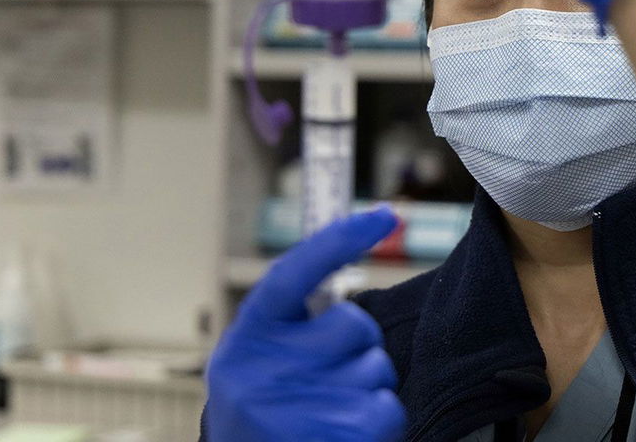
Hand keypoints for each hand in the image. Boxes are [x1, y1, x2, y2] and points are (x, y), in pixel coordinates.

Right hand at [205, 208, 405, 441]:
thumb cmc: (264, 407)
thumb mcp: (258, 356)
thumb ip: (294, 320)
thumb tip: (353, 251)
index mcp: (248, 336)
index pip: (293, 274)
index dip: (340, 240)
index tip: (385, 215)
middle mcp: (264, 369)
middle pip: (355, 325)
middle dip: (359, 346)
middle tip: (331, 374)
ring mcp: (296, 406)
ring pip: (378, 368)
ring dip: (368, 386)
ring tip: (333, 410)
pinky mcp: (332, 439)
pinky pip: (387, 408)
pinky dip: (380, 419)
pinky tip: (348, 430)